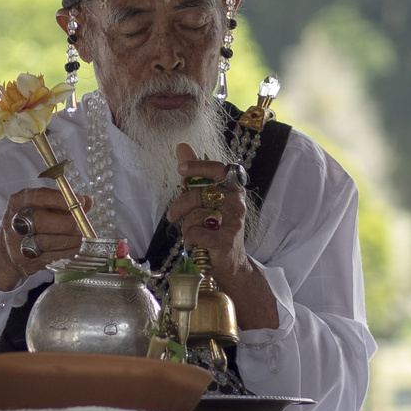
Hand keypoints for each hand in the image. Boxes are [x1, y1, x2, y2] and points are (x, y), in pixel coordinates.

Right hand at [0, 187, 90, 291]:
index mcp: (17, 202)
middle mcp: (14, 221)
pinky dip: (69, 252)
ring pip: (48, 241)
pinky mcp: (26, 261)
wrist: (9, 249)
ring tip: (83, 236)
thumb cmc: (32, 222)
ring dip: (71, 239)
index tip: (80, 201)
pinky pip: (52, 257)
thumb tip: (88, 201)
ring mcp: (18, 243)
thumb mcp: (43, 206)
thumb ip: (64, 202)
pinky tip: (77, 247)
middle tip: (82, 224)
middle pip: (41, 220)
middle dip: (67, 222)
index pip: (39, 196)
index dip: (62, 199)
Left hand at [164, 142, 278, 329]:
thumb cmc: (215, 227)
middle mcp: (237, 204)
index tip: (181, 168)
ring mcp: (233, 223)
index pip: (219, 169)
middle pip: (197, 195)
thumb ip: (195, 174)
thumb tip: (182, 146)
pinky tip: (199, 246)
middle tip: (172, 215)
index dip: (199, 166)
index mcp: (233, 189)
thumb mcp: (205, 199)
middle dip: (179, 206)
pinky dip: (190, 242)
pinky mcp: (225, 242)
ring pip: (193, 217)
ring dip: (187, 228)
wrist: (229, 263)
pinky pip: (194, 235)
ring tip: (196, 235)